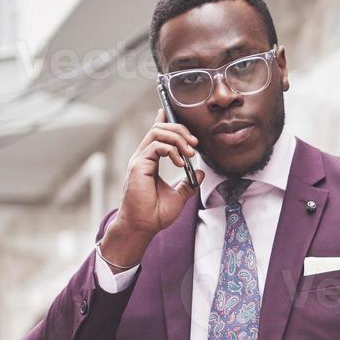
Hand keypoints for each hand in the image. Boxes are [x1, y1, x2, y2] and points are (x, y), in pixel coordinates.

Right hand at [100, 107, 203, 267]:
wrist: (143, 227)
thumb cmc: (155, 214)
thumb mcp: (179, 196)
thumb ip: (189, 183)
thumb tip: (201, 172)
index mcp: (149, 161)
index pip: (156, 134)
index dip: (165, 120)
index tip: (174, 113)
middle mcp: (143, 157)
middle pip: (159, 129)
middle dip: (180, 130)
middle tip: (195, 144)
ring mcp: (139, 160)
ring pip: (157, 133)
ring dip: (178, 138)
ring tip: (190, 153)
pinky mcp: (139, 165)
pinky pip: (156, 146)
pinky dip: (172, 150)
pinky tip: (180, 162)